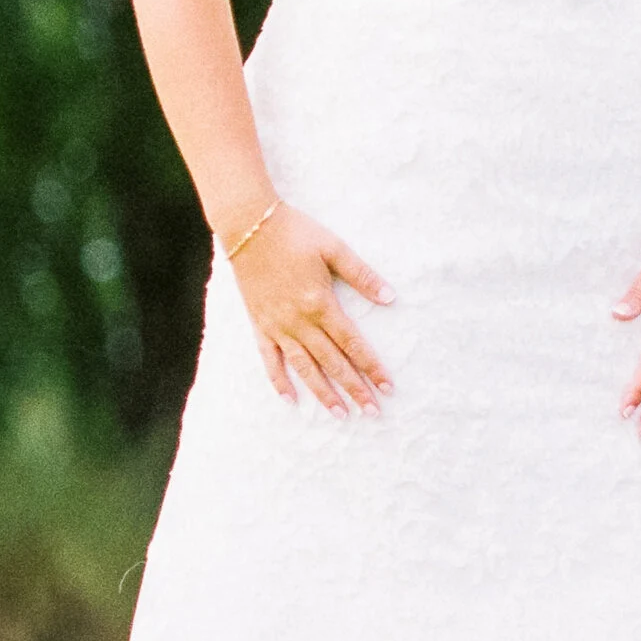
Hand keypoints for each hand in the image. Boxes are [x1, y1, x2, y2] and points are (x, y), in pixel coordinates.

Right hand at [224, 203, 393, 413]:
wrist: (249, 226)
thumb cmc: (295, 233)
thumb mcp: (334, 249)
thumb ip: (362, 276)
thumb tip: (390, 298)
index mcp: (321, 304)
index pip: (353, 344)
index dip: (372, 367)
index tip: (388, 387)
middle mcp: (299, 322)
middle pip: (332, 363)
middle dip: (354, 389)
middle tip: (373, 412)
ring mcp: (277, 326)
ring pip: (304, 368)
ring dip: (323, 393)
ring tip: (341, 414)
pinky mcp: (259, 325)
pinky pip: (269, 360)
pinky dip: (279, 381)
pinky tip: (290, 400)